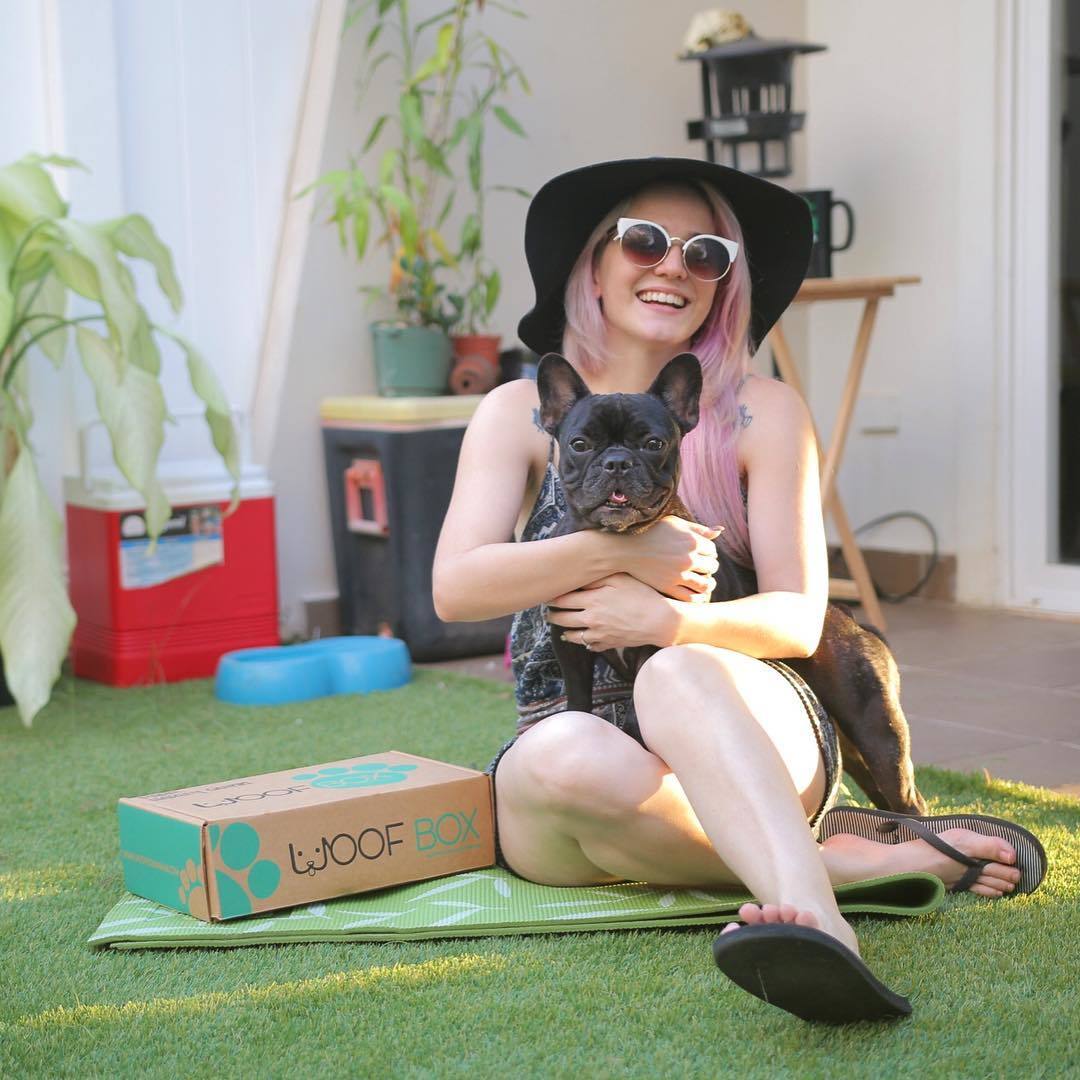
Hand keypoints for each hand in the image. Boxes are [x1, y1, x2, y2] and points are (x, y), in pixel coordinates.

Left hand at [547, 573, 680, 651]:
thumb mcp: (620, 579)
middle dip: (553, 616)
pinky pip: (590, 646)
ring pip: (573, 635)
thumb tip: (579, 578)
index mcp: (592, 600)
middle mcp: (591, 619)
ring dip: (564, 631)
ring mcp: (598, 634)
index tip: (546, 596)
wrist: (659, 621)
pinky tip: (581, 640)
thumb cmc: (642, 595)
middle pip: (563, 619)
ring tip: (560, 628)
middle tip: (547, 613)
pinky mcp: (608, 644)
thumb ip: (597, 578)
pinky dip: (583, 643)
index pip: (563, 600)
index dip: (552, 598)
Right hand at [618, 516, 719, 601]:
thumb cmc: (650, 530)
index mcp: (692, 541)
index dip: (708, 552)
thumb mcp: (676, 523)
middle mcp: (688, 558)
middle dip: (709, 566)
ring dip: (708, 584)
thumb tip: (719, 531)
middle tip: (703, 567)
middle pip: (712, 567)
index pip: (712, 551)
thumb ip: (699, 528)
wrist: (625, 547)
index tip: (702, 554)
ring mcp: (679, 574)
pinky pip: (690, 598)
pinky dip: (698, 598)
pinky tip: (696, 594)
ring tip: (705, 582)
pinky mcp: (668, 587)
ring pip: (705, 584)